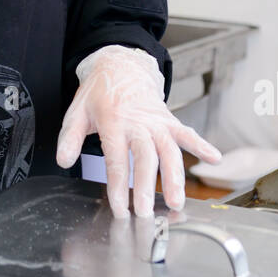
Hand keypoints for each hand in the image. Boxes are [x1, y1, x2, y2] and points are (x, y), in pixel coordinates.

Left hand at [55, 45, 221, 215]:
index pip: (116, 159)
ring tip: (178, 201)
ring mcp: (156, 121)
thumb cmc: (98, 93)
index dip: (117, 186)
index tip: (119, 208)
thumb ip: (69, 138)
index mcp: (113, 122)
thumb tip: (63, 161)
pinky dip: (201, 145)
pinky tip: (214, 159)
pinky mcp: (169, 120)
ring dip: (175, 176)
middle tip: (145, 211)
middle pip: (145, 157)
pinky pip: (187, 133)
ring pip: (169, 150)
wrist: (121, 65)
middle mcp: (138, 122)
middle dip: (146, 185)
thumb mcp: (76, 112)